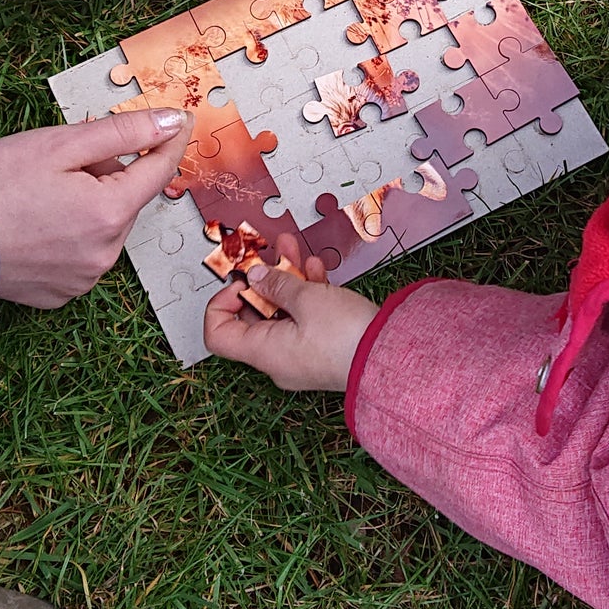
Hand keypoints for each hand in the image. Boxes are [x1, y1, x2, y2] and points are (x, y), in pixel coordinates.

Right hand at [0, 108, 192, 307]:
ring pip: (102, 226)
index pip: (158, 171)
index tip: (176, 122)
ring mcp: (82, 279)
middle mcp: (105, 254)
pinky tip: (32, 224)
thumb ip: (123, 132)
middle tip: (58, 164)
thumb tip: (170, 123)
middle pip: (124, 198)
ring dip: (86, 205)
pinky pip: (80, 253)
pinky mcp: (59, 293)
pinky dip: (66, 234)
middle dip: (104, 175)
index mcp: (110, 213)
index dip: (166, 141)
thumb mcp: (61, 143)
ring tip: (37, 196)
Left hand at [204, 236, 378, 391]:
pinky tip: (315, 269)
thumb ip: (277, 284)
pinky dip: (306, 293)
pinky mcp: (321, 348)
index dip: (220, 304)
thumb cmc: (347, 337)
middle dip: (262, 280)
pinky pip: (304, 318)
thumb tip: (256, 277)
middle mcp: (278, 358)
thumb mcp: (307, 299)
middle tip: (267, 255)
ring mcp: (300, 354)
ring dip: (287, 279)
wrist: (389, 357)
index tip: (238, 282)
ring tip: (292, 250)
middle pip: (254, 316)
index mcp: (264, 352)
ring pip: (282, 312)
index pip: (219, 335)